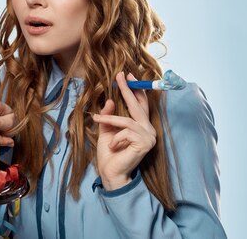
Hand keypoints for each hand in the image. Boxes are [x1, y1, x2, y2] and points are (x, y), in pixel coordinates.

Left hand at [92, 72, 156, 189]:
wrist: (111, 172)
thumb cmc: (109, 153)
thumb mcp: (106, 130)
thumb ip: (108, 116)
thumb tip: (110, 100)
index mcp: (141, 125)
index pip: (140, 104)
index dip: (135, 89)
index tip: (128, 74)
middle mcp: (148, 129)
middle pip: (138, 106)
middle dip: (128, 89)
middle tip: (119, 75)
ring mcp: (149, 136)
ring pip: (127, 120)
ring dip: (110, 120)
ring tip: (97, 120)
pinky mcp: (145, 143)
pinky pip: (125, 131)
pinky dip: (115, 137)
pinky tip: (112, 146)